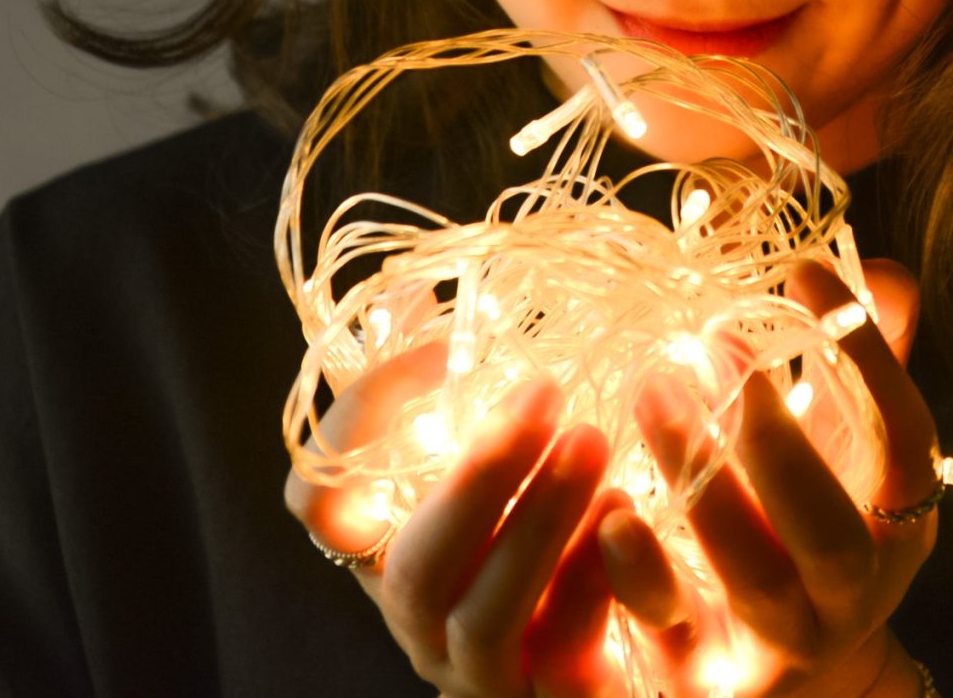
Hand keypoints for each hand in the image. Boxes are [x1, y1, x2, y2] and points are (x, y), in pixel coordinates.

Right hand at [283, 342, 620, 696]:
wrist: (600, 659)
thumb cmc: (532, 536)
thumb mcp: (484, 464)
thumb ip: (440, 391)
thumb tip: (411, 292)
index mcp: (385, 556)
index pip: (319, 500)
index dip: (364, 419)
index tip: (444, 341)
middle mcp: (419, 623)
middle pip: (415, 565)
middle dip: (478, 476)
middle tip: (546, 391)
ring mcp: (481, 674)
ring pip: (487, 617)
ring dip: (540, 525)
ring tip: (596, 442)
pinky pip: (566, 660)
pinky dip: (597, 587)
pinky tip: (633, 517)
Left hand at [598, 259, 936, 697]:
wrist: (777, 671)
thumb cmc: (810, 525)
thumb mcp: (851, 452)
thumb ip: (867, 360)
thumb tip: (878, 272)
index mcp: (898, 527)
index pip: (906, 444)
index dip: (869, 359)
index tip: (805, 271)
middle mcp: (849, 594)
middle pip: (830, 534)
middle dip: (779, 441)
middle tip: (717, 347)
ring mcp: (776, 642)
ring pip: (752, 578)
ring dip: (703, 482)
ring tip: (653, 390)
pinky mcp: (697, 672)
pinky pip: (666, 626)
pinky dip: (636, 570)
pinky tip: (608, 507)